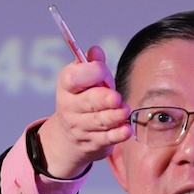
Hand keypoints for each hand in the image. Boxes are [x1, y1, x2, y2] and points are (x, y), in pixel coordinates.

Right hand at [36, 45, 130, 177]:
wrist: (70, 136)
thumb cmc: (85, 99)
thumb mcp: (86, 81)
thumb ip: (92, 65)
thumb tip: (95, 50)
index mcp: (66, 87)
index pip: (73, 78)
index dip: (89, 72)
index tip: (102, 70)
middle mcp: (70, 108)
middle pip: (86, 102)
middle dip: (102, 99)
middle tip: (116, 98)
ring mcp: (80, 127)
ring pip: (98, 121)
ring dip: (113, 116)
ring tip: (125, 111)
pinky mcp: (93, 143)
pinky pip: (106, 138)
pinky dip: (117, 134)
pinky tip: (127, 129)